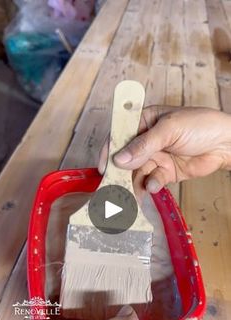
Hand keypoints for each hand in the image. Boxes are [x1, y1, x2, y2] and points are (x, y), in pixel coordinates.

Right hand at [113, 106, 230, 192]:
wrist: (226, 143)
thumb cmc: (200, 125)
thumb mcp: (169, 129)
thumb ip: (144, 145)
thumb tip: (119, 159)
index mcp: (144, 121)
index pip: (120, 135)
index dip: (110, 151)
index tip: (105, 167)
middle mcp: (146, 141)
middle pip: (126, 158)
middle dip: (120, 173)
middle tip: (114, 186)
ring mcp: (155, 157)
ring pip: (137, 173)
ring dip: (134, 183)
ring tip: (132, 193)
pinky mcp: (165, 173)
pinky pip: (151, 181)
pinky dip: (151, 186)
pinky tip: (153, 187)